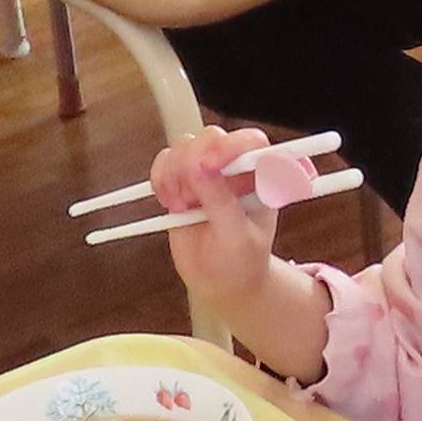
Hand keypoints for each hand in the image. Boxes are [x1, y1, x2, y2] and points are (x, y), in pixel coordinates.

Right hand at [144, 123, 295, 314]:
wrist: (219, 283)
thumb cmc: (241, 262)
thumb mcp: (237, 237)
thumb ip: (220, 202)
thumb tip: (200, 168)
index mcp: (261, 178)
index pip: (252, 143)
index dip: (230, 146)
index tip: (210, 165)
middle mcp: (234, 169)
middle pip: (212, 137)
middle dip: (194, 160)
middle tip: (188, 195)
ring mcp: (207, 172)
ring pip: (185, 145)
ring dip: (176, 173)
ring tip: (182, 206)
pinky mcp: (182, 180)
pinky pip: (165, 161)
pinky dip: (160, 177)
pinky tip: (169, 202)